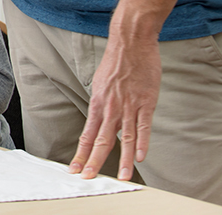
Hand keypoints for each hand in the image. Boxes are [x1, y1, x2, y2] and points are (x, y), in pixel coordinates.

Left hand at [70, 35, 160, 180]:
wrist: (131, 42)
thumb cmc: (117, 62)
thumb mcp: (101, 83)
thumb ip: (102, 103)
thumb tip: (101, 119)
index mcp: (98, 103)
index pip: (87, 134)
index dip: (81, 153)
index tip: (75, 168)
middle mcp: (111, 107)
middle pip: (102, 140)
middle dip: (94, 161)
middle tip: (89, 178)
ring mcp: (128, 105)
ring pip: (125, 138)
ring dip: (124, 160)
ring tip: (122, 178)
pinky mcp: (146, 102)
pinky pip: (143, 126)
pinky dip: (142, 142)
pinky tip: (141, 157)